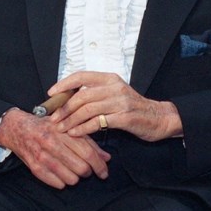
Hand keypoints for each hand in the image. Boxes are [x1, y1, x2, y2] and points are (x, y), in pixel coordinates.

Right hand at [0, 108, 110, 188]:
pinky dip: (63, 182)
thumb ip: (87, 141)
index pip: (87, 152)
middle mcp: (51, 143)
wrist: (16, 128)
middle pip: (81, 167)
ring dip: (75, 177)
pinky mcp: (34, 168)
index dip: (99, 165)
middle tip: (86, 169)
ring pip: (71, 178)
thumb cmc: (44, 126)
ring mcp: (42, 156)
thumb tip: (106, 157)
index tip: (104, 172)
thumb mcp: (66, 127)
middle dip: (87, 172)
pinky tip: (61, 173)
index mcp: (62, 131)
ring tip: (72, 170)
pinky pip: (58, 184)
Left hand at [47, 71, 182, 141]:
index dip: (64, 84)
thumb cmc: (133, 107)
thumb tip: (67, 98)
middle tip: (53, 118)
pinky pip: (97, 123)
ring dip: (70, 120)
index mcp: (109, 79)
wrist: (160, 117)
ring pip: (87, 110)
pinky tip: (75, 133)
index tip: (51, 93)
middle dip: (64, 108)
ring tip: (61, 128)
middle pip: (81, 96)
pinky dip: (83, 129)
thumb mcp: (114, 93)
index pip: (81, 76)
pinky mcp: (124, 117)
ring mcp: (120, 102)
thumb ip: (95, 93)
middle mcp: (114, 87)